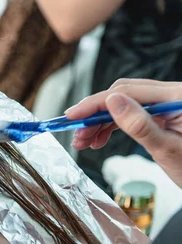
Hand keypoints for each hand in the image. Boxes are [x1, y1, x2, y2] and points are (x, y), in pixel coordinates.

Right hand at [66, 79, 181, 187]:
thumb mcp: (168, 151)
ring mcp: (170, 104)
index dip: (95, 103)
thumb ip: (140, 125)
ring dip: (102, 122)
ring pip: (125, 104)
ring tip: (84, 141)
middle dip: (95, 114)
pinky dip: (114, 126)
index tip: (72, 116)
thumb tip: (111, 102)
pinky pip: (134, 113)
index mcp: (179, 97)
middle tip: (76, 133)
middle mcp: (174, 95)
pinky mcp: (166, 115)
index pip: (128, 92)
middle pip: (124, 95)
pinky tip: (100, 139)